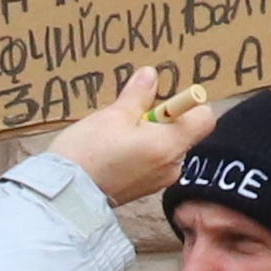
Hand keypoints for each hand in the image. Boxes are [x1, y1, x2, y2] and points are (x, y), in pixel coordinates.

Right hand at [46, 65, 196, 211]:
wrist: (67, 196)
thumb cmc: (89, 153)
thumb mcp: (113, 115)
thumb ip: (138, 95)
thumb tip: (151, 75)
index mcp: (170, 144)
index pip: (204, 118)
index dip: (187, 105)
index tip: (160, 102)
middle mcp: (172, 166)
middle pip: (183, 132)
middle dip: (161, 121)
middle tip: (129, 119)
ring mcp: (159, 180)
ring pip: (166, 147)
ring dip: (149, 137)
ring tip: (117, 138)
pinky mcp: (145, 189)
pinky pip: (153, 163)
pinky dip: (141, 153)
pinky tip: (114, 154)